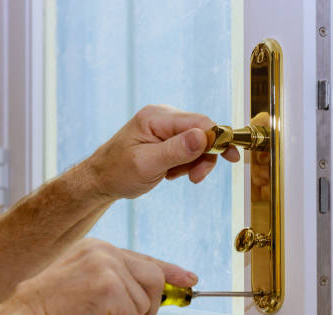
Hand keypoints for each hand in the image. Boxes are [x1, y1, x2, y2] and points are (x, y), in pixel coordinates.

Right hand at [13, 238, 196, 314]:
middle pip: (154, 279)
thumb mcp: (88, 286)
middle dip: (147, 305)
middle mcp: (106, 252)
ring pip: (146, 300)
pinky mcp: (108, 288)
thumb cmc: (53, 310)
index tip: (189, 279)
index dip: (170, 271)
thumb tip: (159, 293)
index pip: (145, 259)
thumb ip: (119, 283)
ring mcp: (107, 267)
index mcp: (99, 249)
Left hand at [85, 104, 239, 199]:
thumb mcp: (147, 164)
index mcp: (156, 118)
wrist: (101, 180)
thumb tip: (204, 136)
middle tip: (196, 177)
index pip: (199, 121)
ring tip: (174, 176)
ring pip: (197, 142)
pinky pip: (189, 147)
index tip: (231, 158)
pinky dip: (186, 163)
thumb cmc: (118, 172)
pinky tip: (170, 171)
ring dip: (193, 162)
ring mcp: (165, 126)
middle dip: (204, 156)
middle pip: (202, 131)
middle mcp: (162, 116)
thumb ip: (176, 150)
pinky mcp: (166, 137)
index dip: (218, 139)